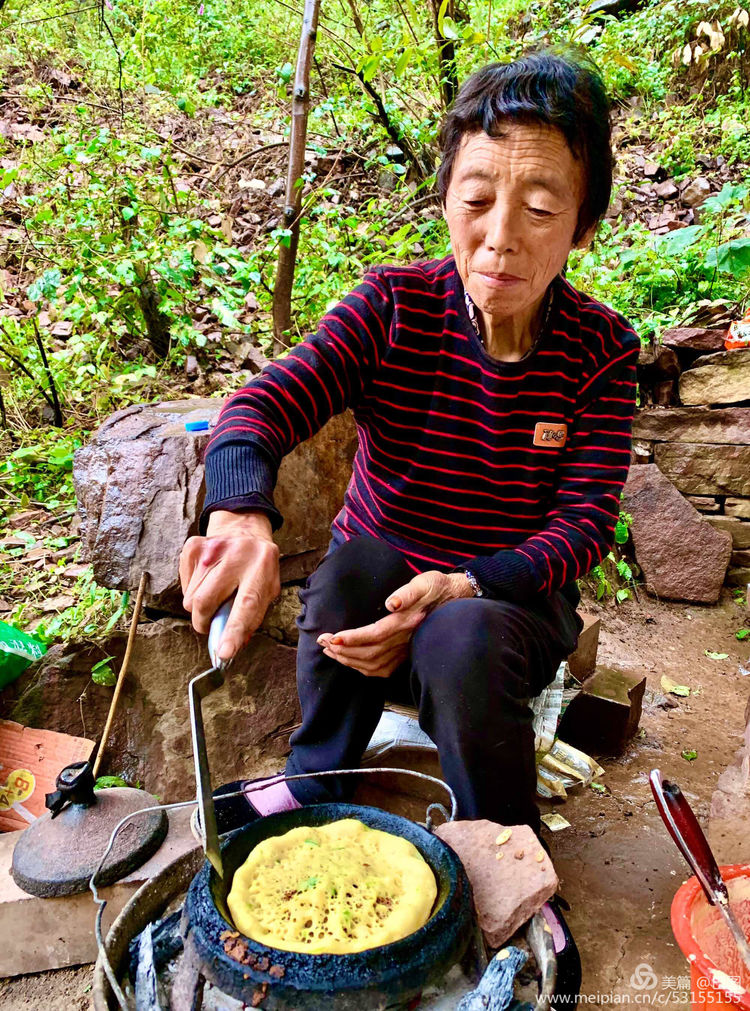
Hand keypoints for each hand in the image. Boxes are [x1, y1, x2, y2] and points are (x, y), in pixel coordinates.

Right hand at [179, 510, 279, 660]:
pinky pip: (184, 585)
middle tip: (210, 624)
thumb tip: (232, 646)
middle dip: (204, 622)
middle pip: (205, 602)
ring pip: (191, 597)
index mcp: (262, 566)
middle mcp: (236, 555)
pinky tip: (207, 580)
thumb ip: (253, 616)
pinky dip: (193, 591)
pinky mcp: (192, 546)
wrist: (244, 529)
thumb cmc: (258, 567)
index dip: (233, 631)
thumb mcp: (267, 588)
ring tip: (215, 594)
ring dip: (200, 607)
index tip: (224, 653)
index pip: (246, 605)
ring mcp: (211, 549)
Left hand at [318, 570, 474, 677]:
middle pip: (370, 653)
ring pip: (374, 665)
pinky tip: (350, 661)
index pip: (375, 634)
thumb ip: (407, 593)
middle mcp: (405, 639)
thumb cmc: (436, 587)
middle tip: (322, 641)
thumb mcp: (424, 582)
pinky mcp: (405, 655)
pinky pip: (382, 670)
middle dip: (343, 650)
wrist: (455, 599)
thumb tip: (391, 602)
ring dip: (349, 660)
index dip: (352, 639)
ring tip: (330, 651)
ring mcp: (406, 650)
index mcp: (406, 622)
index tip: (331, 637)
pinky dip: (362, 669)